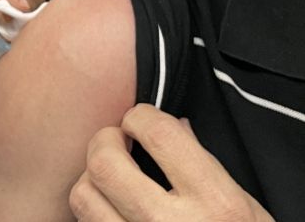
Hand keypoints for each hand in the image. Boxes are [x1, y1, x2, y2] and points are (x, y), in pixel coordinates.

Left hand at [69, 104, 273, 221]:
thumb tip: (173, 125)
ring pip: (82, 196)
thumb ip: (206, 167)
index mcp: (214, 205)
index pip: (160, 134)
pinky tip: (110, 209)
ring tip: (111, 178)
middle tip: (116, 141)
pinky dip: (91, 212)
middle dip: (105, 141)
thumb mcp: (246, 211)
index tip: (138, 120)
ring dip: (90, 178)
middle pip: (105, 163)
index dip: (140, 116)